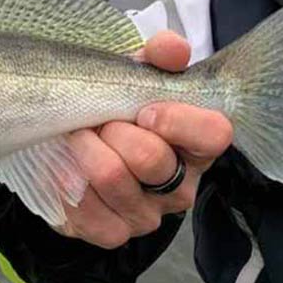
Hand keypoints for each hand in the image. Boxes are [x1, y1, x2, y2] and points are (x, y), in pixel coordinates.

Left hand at [58, 31, 233, 247]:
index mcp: (197, 144)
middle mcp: (180, 185)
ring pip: (114, 178)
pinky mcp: (113, 233)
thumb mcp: (137, 75)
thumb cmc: (117, 109)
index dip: (176, 119)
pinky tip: (67, 166)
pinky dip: (69, 181)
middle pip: (152, 158)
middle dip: (114, 130)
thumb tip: (171, 48)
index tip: (144, 109)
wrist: (74, 147)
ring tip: (76, 134)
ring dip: (85, 147)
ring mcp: (148, 214)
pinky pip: (90, 212)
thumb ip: (158, 56)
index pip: (215, 134)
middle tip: (98, 118)